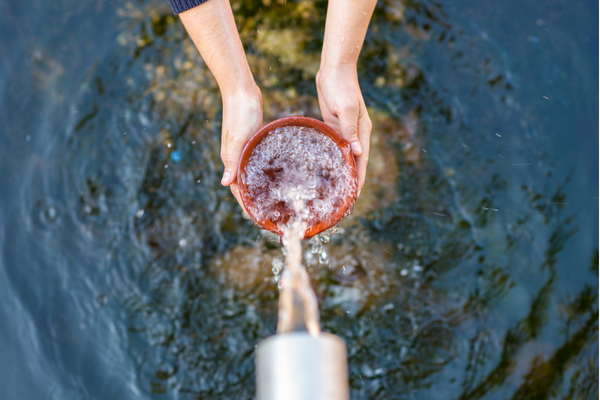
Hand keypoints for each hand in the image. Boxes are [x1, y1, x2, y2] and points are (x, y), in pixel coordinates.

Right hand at [220, 85, 262, 210]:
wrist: (242, 91)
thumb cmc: (239, 113)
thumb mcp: (237, 138)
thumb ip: (232, 161)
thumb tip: (224, 183)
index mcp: (230, 159)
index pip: (236, 189)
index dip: (245, 205)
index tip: (255, 218)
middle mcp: (236, 158)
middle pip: (244, 185)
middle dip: (253, 200)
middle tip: (268, 214)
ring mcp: (244, 150)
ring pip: (251, 174)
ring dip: (259, 188)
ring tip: (273, 200)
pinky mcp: (252, 142)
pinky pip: (258, 163)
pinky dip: (264, 172)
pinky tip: (277, 175)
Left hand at [316, 67, 371, 194]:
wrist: (334, 69)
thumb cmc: (340, 86)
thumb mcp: (345, 108)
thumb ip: (350, 130)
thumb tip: (358, 153)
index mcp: (363, 131)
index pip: (362, 161)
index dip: (359, 179)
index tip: (354, 197)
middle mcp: (356, 134)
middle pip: (355, 162)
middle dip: (351, 180)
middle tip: (343, 200)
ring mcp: (345, 130)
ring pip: (344, 156)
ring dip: (341, 171)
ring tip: (335, 189)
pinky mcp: (334, 126)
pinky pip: (335, 146)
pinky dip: (332, 158)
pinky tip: (325, 168)